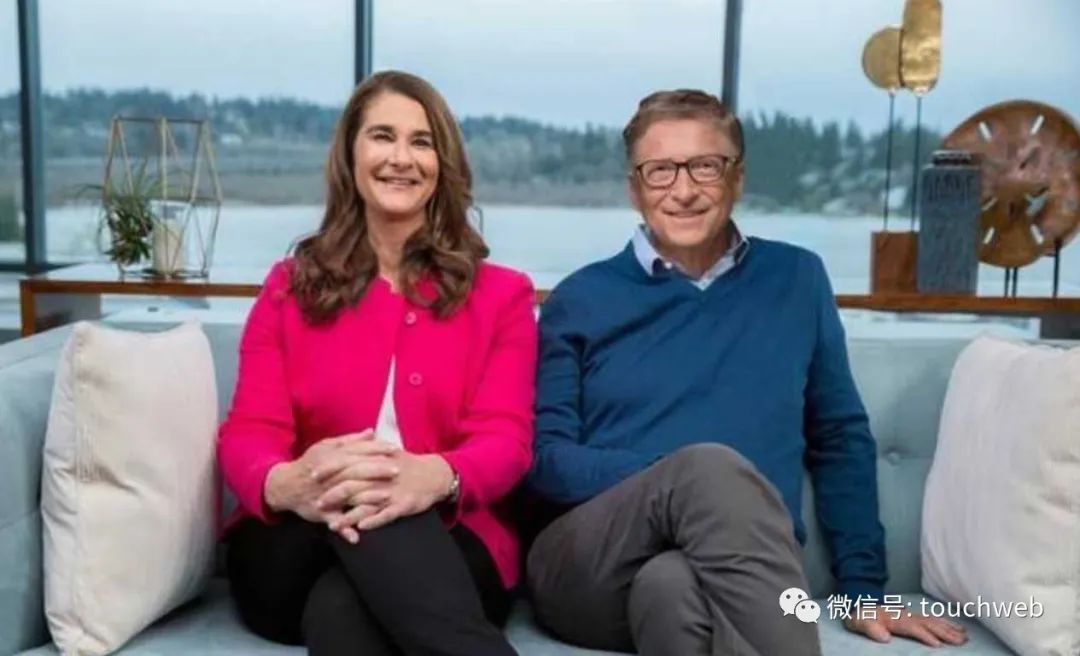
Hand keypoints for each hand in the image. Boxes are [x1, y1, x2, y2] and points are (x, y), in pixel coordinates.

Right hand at [263, 430, 399, 541]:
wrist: (285, 485)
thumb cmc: (310, 463)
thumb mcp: (326, 447)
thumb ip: (350, 441)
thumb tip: (372, 432)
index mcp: (332, 457)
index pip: (357, 451)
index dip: (377, 449)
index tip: (395, 450)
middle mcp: (329, 475)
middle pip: (355, 470)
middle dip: (376, 470)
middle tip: (397, 470)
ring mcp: (326, 494)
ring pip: (348, 494)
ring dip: (367, 497)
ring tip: (387, 497)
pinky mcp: (321, 512)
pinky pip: (334, 521)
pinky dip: (344, 529)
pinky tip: (358, 537)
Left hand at [327, 452, 454, 532]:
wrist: (435, 475)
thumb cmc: (408, 464)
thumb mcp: (388, 451)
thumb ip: (367, 447)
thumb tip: (347, 442)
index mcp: (377, 460)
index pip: (348, 462)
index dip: (330, 468)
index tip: (313, 473)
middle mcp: (383, 475)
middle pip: (354, 484)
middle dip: (334, 495)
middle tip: (318, 503)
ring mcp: (393, 491)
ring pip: (367, 504)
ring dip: (349, 516)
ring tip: (333, 525)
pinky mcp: (404, 505)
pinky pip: (387, 515)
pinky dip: (374, 521)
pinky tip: (361, 528)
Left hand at [845, 613, 967, 646]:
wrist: (860, 605)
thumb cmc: (861, 618)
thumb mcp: (859, 622)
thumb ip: (870, 629)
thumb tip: (884, 637)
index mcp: (894, 619)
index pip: (912, 627)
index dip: (924, 635)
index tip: (937, 645)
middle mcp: (906, 616)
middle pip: (928, 624)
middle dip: (945, 632)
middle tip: (961, 641)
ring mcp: (912, 615)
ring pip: (934, 621)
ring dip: (949, 628)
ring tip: (964, 636)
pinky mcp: (915, 616)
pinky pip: (934, 619)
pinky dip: (947, 623)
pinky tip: (958, 628)